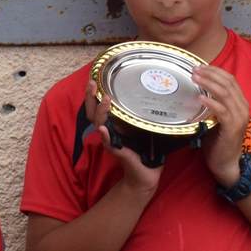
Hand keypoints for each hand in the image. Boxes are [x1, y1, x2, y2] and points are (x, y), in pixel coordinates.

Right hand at [85, 83, 163, 197]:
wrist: (146, 174)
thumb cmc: (147, 150)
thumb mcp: (146, 128)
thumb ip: (146, 115)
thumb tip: (160, 92)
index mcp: (115, 124)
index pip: (98, 105)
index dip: (94, 92)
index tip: (95, 76)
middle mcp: (109, 131)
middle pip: (92, 112)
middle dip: (90, 97)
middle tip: (94, 83)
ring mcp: (111, 141)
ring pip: (98, 124)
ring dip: (100, 112)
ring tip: (105, 100)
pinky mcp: (118, 152)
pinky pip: (109, 143)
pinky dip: (105, 136)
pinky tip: (103, 129)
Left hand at [194, 65, 250, 187]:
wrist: (227, 164)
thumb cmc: (219, 141)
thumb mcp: (216, 118)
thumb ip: (213, 105)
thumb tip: (197, 91)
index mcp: (240, 103)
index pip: (230, 80)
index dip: (215, 71)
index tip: (200, 66)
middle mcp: (242, 107)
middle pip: (228, 83)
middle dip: (210, 74)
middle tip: (194, 70)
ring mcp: (239, 117)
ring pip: (225, 94)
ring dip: (209, 84)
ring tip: (195, 79)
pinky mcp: (233, 127)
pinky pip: (222, 111)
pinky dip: (211, 102)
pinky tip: (200, 98)